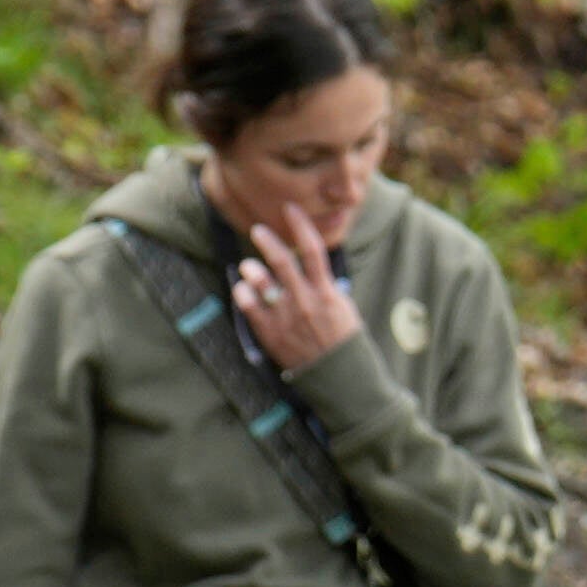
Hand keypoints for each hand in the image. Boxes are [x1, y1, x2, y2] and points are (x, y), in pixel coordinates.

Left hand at [230, 221, 359, 375]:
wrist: (340, 377)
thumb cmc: (343, 342)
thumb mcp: (344, 309)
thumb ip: (326, 286)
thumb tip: (313, 265)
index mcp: (326, 293)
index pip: (313, 249)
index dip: (300, 225)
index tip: (289, 209)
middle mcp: (305, 300)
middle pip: (282, 260)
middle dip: (267, 241)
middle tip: (258, 231)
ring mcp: (286, 316)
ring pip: (261, 281)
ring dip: (252, 269)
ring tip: (249, 267)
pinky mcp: (270, 332)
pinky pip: (248, 306)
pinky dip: (242, 293)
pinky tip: (242, 289)